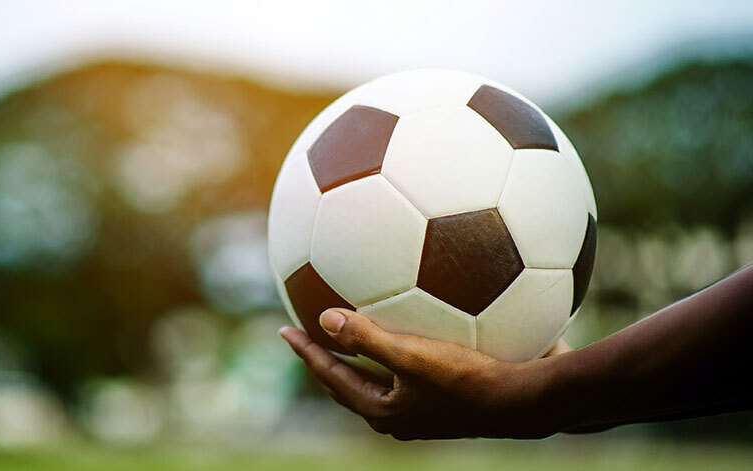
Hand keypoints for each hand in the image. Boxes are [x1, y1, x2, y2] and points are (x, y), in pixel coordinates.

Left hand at [278, 308, 564, 438]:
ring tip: (351, 327)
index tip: (284, 329)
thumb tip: (323, 317)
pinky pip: (411, 366)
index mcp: (383, 410)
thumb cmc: (468, 379)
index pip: (331, 376)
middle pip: (350, 382)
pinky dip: (399, 344)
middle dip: (327, 357)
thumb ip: (367, 337)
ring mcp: (423, 408)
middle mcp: (399, 414)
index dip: (307, 351)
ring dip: (362, 352)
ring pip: (380, 377)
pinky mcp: (448, 395)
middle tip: (307, 333)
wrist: (527, 401)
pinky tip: (414, 316)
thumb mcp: (412, 356)